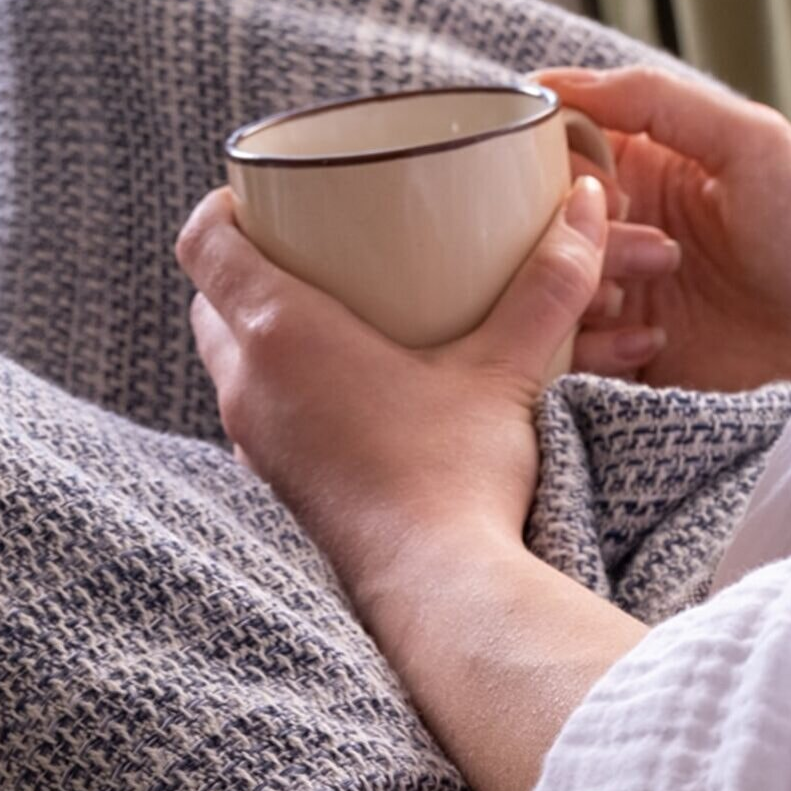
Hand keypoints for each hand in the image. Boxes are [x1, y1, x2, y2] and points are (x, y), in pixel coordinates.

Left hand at [176, 177, 645, 790]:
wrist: (439, 593)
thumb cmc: (458, 475)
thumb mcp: (505, 368)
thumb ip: (547, 284)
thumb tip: (585, 202)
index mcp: (280, 333)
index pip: (205, 243)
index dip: (226, 207)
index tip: (268, 198)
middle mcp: (249, 387)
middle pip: (212, 303)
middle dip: (250, 270)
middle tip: (313, 253)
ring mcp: (257, 445)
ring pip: (231, 365)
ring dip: (264, 335)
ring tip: (331, 319)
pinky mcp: (280, 487)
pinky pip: (260, 418)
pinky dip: (284, 393)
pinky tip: (345, 396)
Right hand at [537, 66, 790, 391]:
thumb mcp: (748, 141)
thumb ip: (658, 100)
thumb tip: (564, 84)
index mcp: (646, 170)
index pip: (566, 152)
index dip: (564, 167)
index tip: (597, 188)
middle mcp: (625, 231)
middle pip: (550, 225)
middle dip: (582, 237)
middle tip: (644, 250)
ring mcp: (623, 297)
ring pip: (551, 289)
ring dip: (592, 291)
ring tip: (654, 298)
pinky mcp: (623, 358)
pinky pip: (569, 353)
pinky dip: (597, 348)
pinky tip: (652, 343)